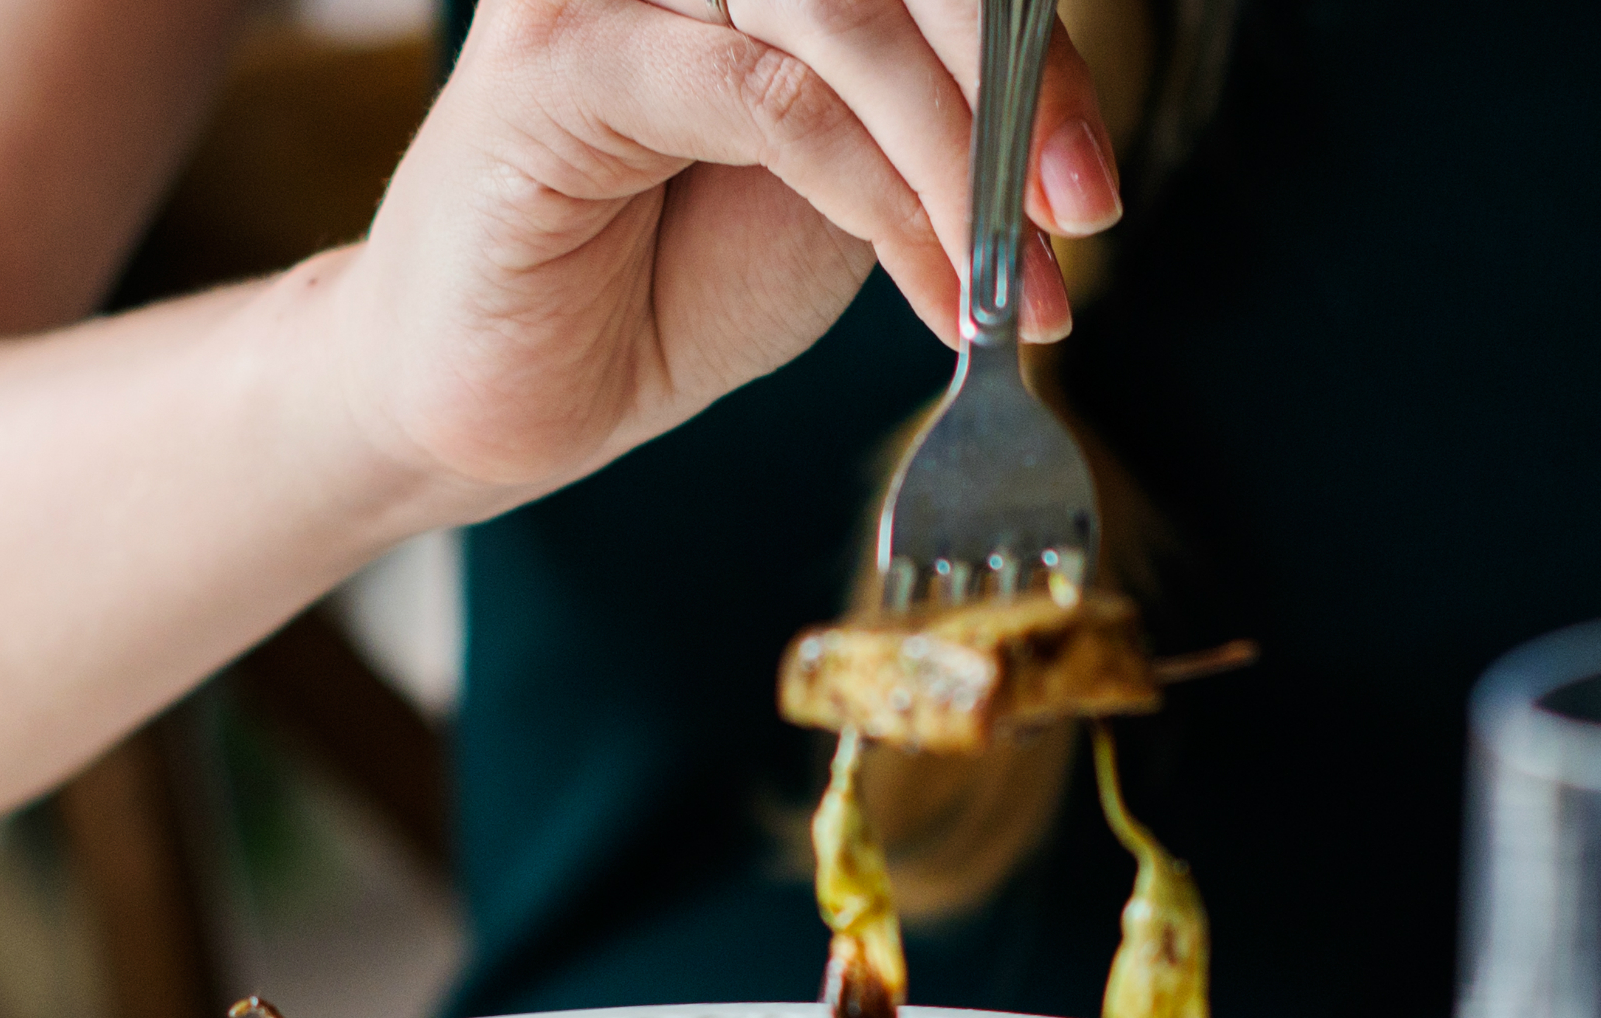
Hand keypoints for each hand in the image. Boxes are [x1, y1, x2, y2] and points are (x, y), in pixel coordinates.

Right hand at [316, 0, 1122, 514]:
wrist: (508, 396)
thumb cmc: (662, 280)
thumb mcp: (842, 194)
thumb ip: (922, 126)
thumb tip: (1055, 125)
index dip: (1031, 49)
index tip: (1092, 180)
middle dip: (1013, 82)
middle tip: (1083, 207)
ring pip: (840, 10)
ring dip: (952, 149)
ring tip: (1006, 271)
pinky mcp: (558, 62)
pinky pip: (770, 98)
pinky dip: (873, 193)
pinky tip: (926, 284)